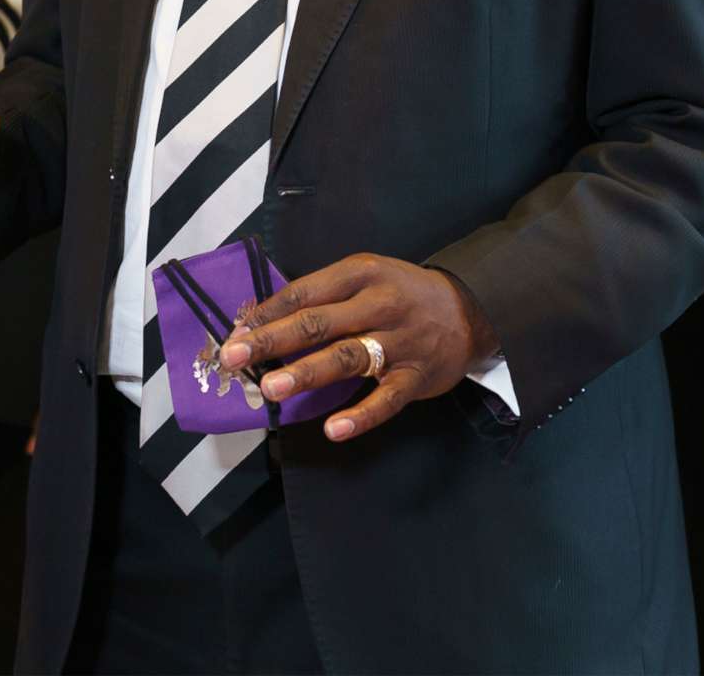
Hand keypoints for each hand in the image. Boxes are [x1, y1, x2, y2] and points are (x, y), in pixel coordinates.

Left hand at [218, 254, 497, 442]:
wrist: (469, 309)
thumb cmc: (401, 293)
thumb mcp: (365, 278)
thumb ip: (322, 297)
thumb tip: (263, 321)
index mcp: (360, 273)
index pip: (304, 292)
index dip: (267, 312)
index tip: (235, 331)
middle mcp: (379, 303)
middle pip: (318, 322)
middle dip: (272, 340)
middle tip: (234, 357)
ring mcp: (400, 341)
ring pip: (347, 357)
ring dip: (306, 373)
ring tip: (271, 388)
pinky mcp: (416, 376)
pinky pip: (386, 399)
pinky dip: (360, 416)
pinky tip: (333, 429)